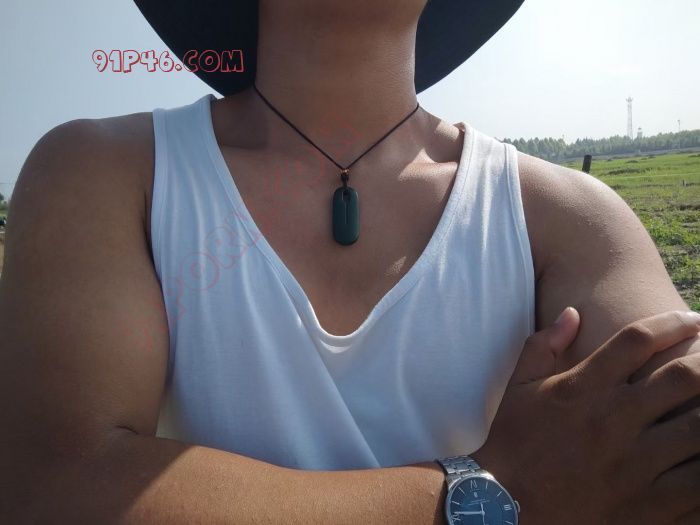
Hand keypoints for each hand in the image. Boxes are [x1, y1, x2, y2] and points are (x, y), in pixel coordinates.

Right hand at [472, 308, 699, 524]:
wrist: (501, 504)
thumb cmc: (510, 442)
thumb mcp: (517, 386)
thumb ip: (542, 346)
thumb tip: (572, 313)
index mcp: (583, 387)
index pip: (637, 340)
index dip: (672, 324)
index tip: (692, 321)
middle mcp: (613, 419)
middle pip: (684, 378)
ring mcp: (633, 464)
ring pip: (699, 428)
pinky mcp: (646, 505)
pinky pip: (698, 484)